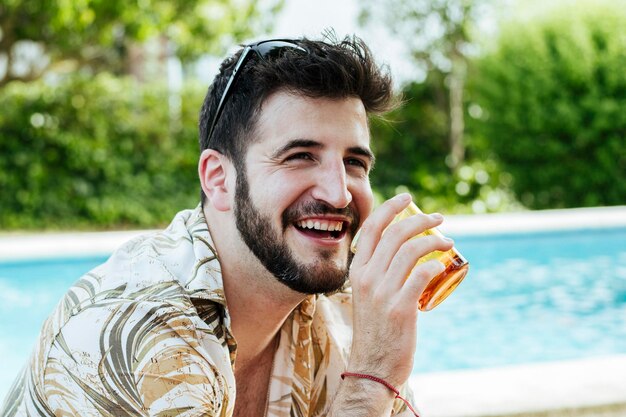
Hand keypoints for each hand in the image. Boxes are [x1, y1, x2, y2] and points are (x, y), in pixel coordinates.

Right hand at [347, 193, 453, 385]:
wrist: (372, 366)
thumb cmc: (375, 329)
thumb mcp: (367, 295)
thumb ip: (378, 275)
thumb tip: (402, 254)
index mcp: (357, 271)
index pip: (373, 228)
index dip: (391, 207)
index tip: (408, 198)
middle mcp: (367, 278)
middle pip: (396, 234)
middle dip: (421, 220)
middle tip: (439, 219)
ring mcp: (383, 293)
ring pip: (411, 250)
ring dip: (434, 240)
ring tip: (449, 242)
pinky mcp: (401, 309)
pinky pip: (422, 275)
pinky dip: (435, 264)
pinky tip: (443, 265)